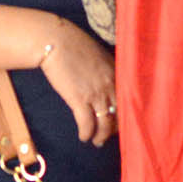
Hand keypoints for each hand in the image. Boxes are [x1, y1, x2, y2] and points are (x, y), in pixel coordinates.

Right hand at [35, 24, 117, 145]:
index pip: (127, 100)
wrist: (55, 40)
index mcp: (116, 73)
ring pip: (105, 123)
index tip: (119, 122)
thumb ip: (107, 70)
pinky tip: (83, 137)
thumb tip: (106, 82)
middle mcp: (110, 85)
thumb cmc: (73, 45)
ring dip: (101, 136)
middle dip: (115, 129)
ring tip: (96, 141)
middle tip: (108, 136)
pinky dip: (86, 133)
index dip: (124, 115)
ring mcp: (96, 93)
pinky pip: (87, 124)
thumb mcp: (99, 55)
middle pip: (119, 115)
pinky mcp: (79, 99)